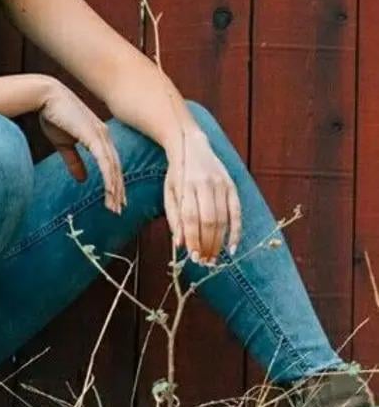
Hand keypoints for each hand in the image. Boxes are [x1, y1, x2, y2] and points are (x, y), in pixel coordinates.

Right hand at [37, 79, 125, 213]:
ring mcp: (101, 136)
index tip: (116, 199)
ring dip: (114, 189)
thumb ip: (74, 161)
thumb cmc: (53, 116)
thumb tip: (82, 180)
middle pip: (116, 168)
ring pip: (112, 168)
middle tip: (119, 209)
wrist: (46, 97)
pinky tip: (110, 192)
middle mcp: (104, 136)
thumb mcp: (64, 144)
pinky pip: (105, 162)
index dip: (114, 181)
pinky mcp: (94, 136)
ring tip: (114, 207)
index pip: (111, 163)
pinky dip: (109, 178)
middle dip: (118, 190)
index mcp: (99, 136)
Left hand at [163, 128, 241, 264]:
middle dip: (207, 244)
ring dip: (219, 242)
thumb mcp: (169, 192)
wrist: (191, 145)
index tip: (193, 256)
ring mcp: (221, 184)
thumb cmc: (177, 174)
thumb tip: (180, 244)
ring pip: (223, 219)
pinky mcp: (232, 186)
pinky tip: (232, 248)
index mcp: (186, 185)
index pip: (190, 218)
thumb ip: (174, 217)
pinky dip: (236, 232)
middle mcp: (206, 184)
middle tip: (205, 261)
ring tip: (214, 258)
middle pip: (209, 220)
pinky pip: (237, 212)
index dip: (193, 239)